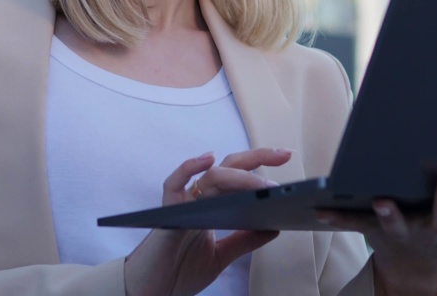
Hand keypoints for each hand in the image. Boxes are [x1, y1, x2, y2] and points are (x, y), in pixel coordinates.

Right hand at [124, 147, 292, 295]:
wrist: (151, 293)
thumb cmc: (178, 272)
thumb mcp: (221, 256)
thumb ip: (244, 240)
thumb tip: (274, 225)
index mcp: (210, 207)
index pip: (238, 178)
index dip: (259, 166)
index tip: (285, 158)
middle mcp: (197, 200)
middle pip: (228, 168)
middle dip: (257, 157)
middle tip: (284, 154)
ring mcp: (182, 205)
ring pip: (211, 176)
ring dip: (240, 176)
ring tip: (263, 184)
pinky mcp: (167, 215)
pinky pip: (174, 185)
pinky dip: (188, 169)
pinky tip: (206, 161)